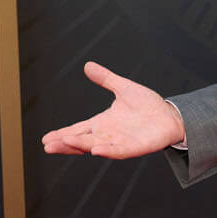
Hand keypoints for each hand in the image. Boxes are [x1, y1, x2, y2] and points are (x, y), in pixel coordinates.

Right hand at [41, 62, 184, 157]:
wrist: (171, 116)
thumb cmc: (148, 105)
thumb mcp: (123, 88)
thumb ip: (106, 79)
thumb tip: (88, 65)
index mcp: (103, 123)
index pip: (78, 129)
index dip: (63, 134)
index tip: (45, 138)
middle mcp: (109, 135)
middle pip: (82, 141)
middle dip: (65, 143)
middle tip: (47, 145)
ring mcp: (121, 142)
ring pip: (96, 146)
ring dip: (81, 145)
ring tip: (65, 142)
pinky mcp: (136, 147)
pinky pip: (120, 151)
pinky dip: (108, 151)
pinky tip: (96, 150)